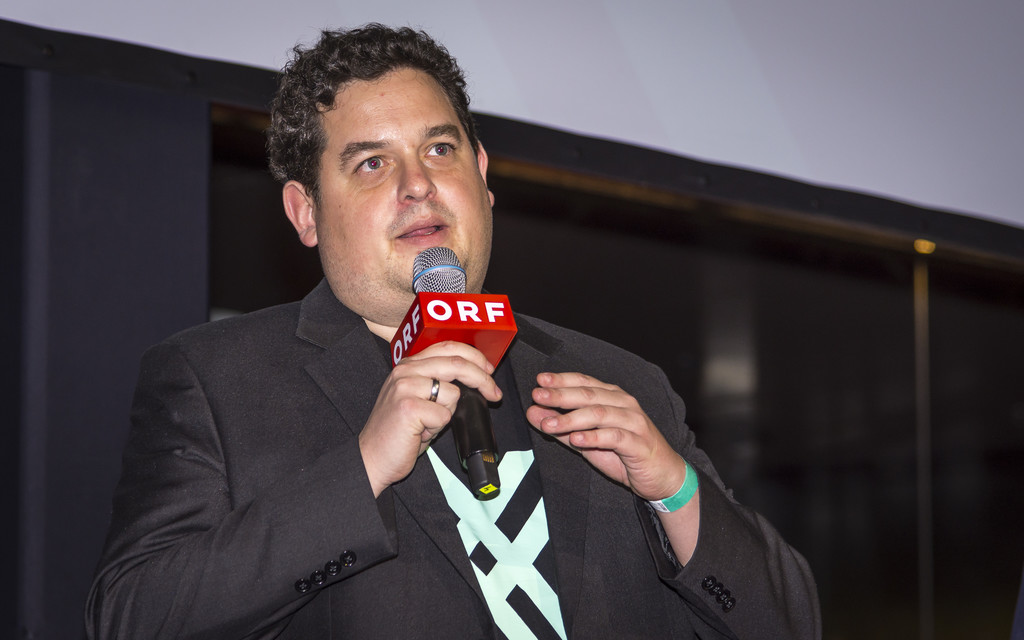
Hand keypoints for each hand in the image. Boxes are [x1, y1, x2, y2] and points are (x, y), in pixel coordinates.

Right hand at [358, 341, 502, 496]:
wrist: (372, 457)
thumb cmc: (397, 432)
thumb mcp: (416, 398)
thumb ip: (437, 381)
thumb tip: (473, 378)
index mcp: (408, 365)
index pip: (448, 347)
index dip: (474, 357)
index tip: (489, 371)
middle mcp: (405, 371)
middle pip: (457, 364)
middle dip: (482, 379)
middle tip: (494, 393)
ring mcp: (405, 387)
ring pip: (453, 393)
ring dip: (447, 414)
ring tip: (427, 424)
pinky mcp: (409, 407)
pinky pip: (444, 415)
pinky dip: (437, 429)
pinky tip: (420, 432)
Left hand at [526, 372, 686, 501]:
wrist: (662, 476)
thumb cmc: (626, 455)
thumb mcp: (587, 441)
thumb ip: (561, 427)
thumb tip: (534, 412)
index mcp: (613, 398)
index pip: (584, 383)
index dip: (562, 380)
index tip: (539, 382)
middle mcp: (624, 404)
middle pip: (589, 395)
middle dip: (561, 395)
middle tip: (538, 396)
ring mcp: (634, 422)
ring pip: (599, 414)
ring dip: (571, 418)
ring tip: (549, 424)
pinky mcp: (639, 443)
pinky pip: (614, 436)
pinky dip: (593, 437)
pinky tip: (576, 438)